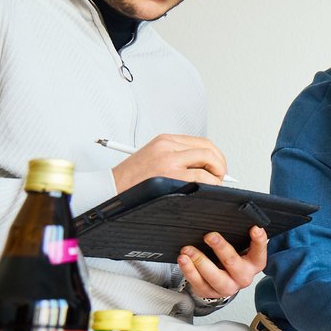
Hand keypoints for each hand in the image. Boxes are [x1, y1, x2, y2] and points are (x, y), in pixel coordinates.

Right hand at [112, 133, 230, 191]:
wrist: (109, 189)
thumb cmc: (130, 179)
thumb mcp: (153, 157)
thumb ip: (178, 157)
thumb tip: (205, 165)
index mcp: (165, 141)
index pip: (201, 142)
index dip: (215, 155)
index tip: (217, 166)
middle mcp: (168, 147)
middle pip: (209, 148)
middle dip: (220, 164)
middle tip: (221, 176)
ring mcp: (169, 161)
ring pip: (209, 159)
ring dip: (218, 174)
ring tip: (214, 183)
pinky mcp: (170, 176)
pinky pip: (202, 177)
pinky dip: (211, 184)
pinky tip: (207, 189)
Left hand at [178, 226, 266, 300]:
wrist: (223, 281)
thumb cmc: (232, 261)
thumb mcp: (241, 249)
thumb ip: (239, 237)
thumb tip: (227, 219)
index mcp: (254, 263)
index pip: (259, 252)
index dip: (259, 241)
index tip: (254, 228)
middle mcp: (243, 277)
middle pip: (233, 263)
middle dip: (221, 248)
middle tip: (209, 236)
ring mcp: (228, 287)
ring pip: (214, 276)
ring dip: (200, 261)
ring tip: (188, 250)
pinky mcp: (210, 292)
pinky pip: (199, 282)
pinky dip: (189, 270)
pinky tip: (184, 260)